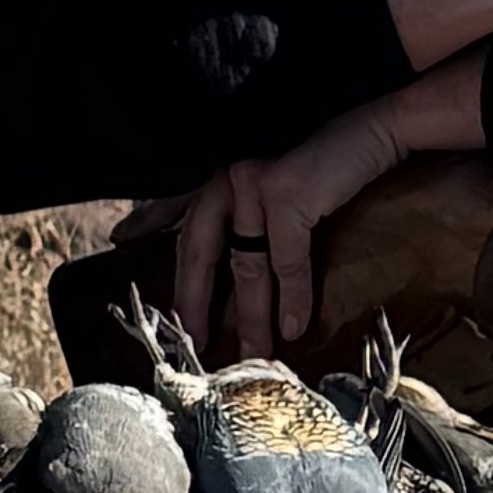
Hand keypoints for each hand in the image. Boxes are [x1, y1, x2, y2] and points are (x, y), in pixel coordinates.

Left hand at [166, 49, 489, 355]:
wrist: (371, 136)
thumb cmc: (327, 166)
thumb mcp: (275, 185)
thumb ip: (245, 213)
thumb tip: (232, 258)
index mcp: (221, 175)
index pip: (177, 204)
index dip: (148, 221)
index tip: (120, 238)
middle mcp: (227, 177)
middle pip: (199, 250)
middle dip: (194, 301)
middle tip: (191, 341)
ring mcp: (253, 185)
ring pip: (245, 267)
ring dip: (250, 318)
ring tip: (251, 356)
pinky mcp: (284, 196)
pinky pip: (285, 263)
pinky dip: (292, 300)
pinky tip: (294, 328)